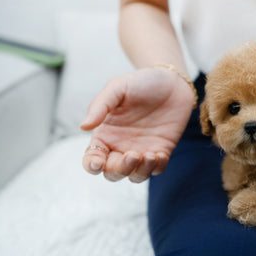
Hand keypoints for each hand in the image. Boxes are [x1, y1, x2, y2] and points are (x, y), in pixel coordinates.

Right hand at [80, 67, 195, 181]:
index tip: (98, 162)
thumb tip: (83, 126)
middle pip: (113, 172)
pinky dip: (157, 167)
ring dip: (140, 171)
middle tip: (133, 154)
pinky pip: (157, 169)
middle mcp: (121, 146)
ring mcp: (142, 150)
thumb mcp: (117, 88)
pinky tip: (160, 154)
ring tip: (150, 155)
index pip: (92, 158)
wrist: (172, 80)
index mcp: (105, 134)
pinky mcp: (161, 151)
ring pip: (135, 175)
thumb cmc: (141, 82)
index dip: (92, 165)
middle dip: (120, 170)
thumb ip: (100, 106)